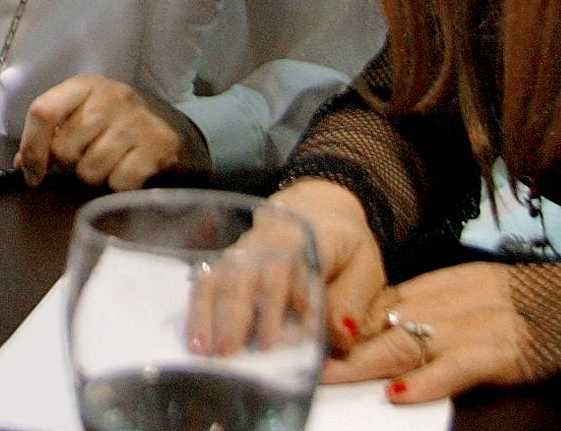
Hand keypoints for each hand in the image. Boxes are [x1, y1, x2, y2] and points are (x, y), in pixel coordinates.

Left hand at [16, 75, 200, 190]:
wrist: (173, 128)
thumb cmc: (116, 123)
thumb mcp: (83, 115)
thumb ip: (51, 134)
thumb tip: (23, 164)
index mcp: (84, 85)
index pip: (43, 112)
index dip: (32, 148)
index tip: (32, 174)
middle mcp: (111, 97)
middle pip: (65, 148)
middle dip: (69, 164)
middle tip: (84, 159)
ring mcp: (136, 121)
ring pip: (90, 170)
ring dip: (94, 177)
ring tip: (107, 164)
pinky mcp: (158, 146)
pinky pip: (120, 182)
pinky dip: (119, 185)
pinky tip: (128, 171)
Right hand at [188, 179, 378, 357]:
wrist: (321, 209)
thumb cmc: (346, 245)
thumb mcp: (366, 267)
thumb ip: (352, 301)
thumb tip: (339, 337)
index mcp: (307, 237)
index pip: (290, 270)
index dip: (279, 306)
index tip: (275, 342)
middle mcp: (269, 239)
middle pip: (247, 273)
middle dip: (236, 314)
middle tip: (229, 351)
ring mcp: (245, 248)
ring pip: (222, 276)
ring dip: (210, 313)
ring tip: (203, 348)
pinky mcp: (231, 259)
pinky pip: (209, 278)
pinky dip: (199, 306)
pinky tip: (195, 337)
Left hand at [325, 262, 532, 402]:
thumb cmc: (522, 304)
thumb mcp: (464, 294)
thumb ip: (422, 308)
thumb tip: (375, 327)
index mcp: (435, 288)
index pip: (375, 304)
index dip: (341, 325)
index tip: (307, 339)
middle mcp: (445, 304)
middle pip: (380, 325)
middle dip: (339, 347)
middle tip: (303, 362)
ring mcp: (470, 327)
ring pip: (405, 344)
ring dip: (363, 366)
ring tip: (330, 378)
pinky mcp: (498, 352)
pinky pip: (455, 368)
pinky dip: (425, 382)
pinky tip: (398, 393)